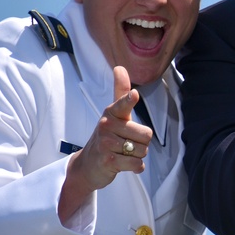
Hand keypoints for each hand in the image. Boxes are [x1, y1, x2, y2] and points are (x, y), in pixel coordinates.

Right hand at [58, 66, 153, 220]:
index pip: (122, 104)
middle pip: (146, 135)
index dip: (129, 100)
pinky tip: (123, 164)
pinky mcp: (108, 161)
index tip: (134, 95)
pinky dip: (135, 167)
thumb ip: (121, 92)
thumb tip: (120, 67)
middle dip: (142, 143)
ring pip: (143, 150)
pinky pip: (137, 164)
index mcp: (111, 113)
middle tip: (126, 143)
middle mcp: (107, 126)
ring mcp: (106, 143)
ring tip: (123, 153)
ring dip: (137, 156)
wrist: (88, 165)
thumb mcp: (114, 114)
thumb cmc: (106, 137)